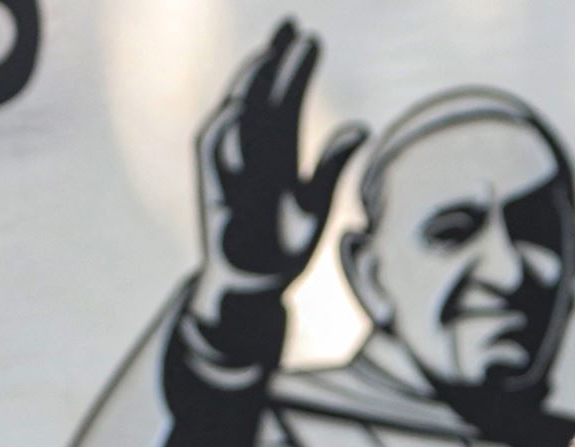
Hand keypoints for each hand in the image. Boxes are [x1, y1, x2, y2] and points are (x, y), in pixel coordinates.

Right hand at [194, 21, 367, 298]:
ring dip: (250, 88)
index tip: (308, 36)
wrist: (253, 290)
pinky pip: (215, 154)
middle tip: (291, 27)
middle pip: (262, 98)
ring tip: (268, 58)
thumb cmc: (286, 249)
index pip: (287, 100)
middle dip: (274, 62)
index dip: (294, 68)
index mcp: (279, 154)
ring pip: (238, 118)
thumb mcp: (317, 206)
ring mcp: (230, 170)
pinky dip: (225, 131)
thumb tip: (361, 126)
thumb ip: (334, 166)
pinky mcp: (213, 190)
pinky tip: (239, 106)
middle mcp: (253, 155)